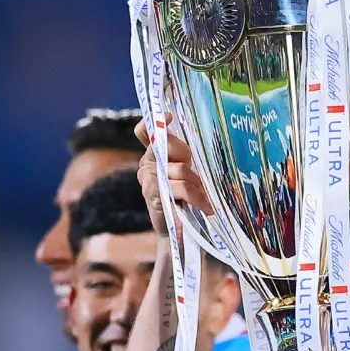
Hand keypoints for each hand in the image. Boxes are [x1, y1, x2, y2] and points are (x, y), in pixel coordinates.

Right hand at [136, 114, 216, 234]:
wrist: (177, 235)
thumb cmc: (185, 203)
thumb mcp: (187, 175)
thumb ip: (183, 158)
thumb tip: (189, 143)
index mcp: (152, 157)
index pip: (145, 131)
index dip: (155, 121)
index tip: (170, 115)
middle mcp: (146, 165)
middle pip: (167, 143)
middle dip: (186, 157)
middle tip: (197, 178)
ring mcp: (147, 180)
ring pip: (180, 169)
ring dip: (198, 186)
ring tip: (205, 201)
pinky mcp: (153, 195)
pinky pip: (181, 187)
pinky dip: (197, 197)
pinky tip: (205, 208)